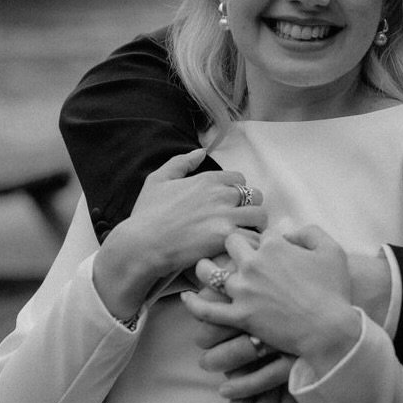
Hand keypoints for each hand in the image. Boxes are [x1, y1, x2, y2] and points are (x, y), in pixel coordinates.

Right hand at [93, 151, 266, 318]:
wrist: (142, 244)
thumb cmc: (147, 215)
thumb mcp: (158, 180)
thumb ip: (181, 162)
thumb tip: (201, 152)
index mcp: (207, 179)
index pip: (240, 179)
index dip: (237, 192)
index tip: (230, 206)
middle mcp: (221, 194)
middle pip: (256, 195)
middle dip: (250, 208)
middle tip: (241, 223)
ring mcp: (226, 215)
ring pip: (260, 216)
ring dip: (255, 226)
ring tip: (244, 237)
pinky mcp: (226, 237)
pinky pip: (254, 237)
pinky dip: (251, 244)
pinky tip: (240, 250)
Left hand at [189, 225, 359, 368]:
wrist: (329, 329)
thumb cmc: (334, 290)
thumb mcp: (332, 250)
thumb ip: (310, 232)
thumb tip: (289, 229)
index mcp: (274, 245)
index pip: (259, 233)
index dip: (263, 239)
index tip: (267, 247)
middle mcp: (253, 263)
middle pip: (230, 244)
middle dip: (231, 245)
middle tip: (233, 253)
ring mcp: (243, 290)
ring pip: (210, 272)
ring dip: (205, 268)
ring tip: (204, 268)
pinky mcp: (239, 316)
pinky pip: (206, 310)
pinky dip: (193, 303)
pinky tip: (186, 297)